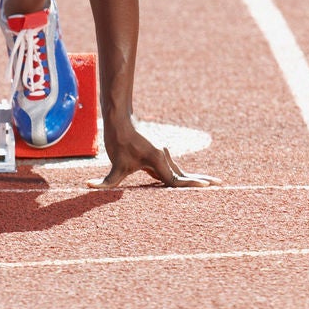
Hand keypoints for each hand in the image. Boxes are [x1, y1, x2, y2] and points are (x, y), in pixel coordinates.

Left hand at [89, 121, 217, 188]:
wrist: (120, 121)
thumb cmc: (118, 142)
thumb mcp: (114, 166)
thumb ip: (105, 182)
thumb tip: (87, 186)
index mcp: (158, 162)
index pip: (176, 180)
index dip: (192, 184)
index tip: (207, 186)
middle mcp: (163, 159)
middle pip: (184, 175)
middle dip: (201, 180)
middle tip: (221, 184)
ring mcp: (161, 157)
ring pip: (179, 171)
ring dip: (194, 178)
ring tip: (212, 183)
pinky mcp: (156, 156)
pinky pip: (172, 169)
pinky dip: (182, 174)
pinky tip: (190, 178)